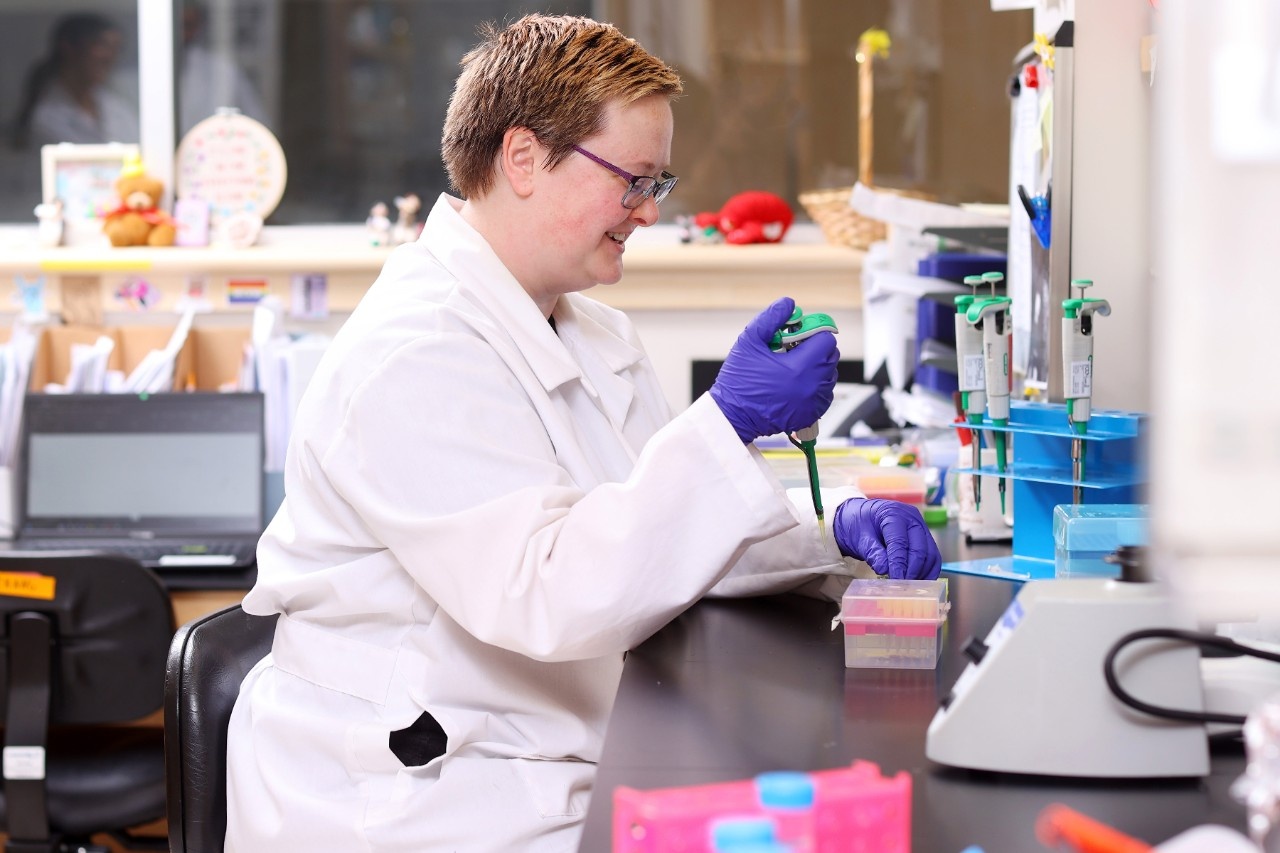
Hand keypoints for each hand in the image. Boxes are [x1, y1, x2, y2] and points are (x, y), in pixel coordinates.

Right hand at [708, 297, 838, 442]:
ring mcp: (813, 403)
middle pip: (830, 357)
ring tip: (790, 368)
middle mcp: (812, 387)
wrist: (733, 416)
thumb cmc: (738, 381)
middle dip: (815, 349)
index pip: (826, 340)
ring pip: (829, 375)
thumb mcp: (749, 342)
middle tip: (793, 349)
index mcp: (800, 368)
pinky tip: (794, 384)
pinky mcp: (811, 414)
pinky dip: (814, 386)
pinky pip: (823, 394)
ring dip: (815, 367)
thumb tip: (789, 303)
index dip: (813, 332)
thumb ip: (771, 318)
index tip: (799, 334)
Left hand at [833, 498, 940, 579]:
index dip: (899, 564)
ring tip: (909, 588)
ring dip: (922, 573)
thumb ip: (873, 553)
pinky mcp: (925, 538)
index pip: (900, 542)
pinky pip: (933, 557)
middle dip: (912, 571)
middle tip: (903, 588)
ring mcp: (921, 528)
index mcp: (894, 514)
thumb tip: (884, 570)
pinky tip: (919, 583)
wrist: (861, 517)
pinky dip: (928, 572)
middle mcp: (912, 519)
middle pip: (920, 548)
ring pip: (930, 554)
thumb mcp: (860, 538)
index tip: (896, 581)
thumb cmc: (859, 525)